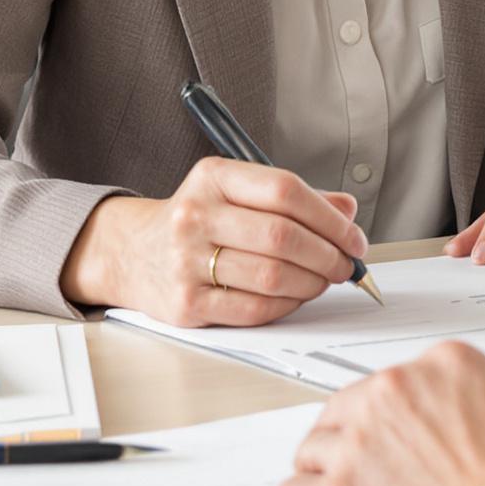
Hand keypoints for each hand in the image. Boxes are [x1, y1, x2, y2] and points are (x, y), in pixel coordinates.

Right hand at [60, 157, 367, 326]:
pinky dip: (287, 305)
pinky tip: (295, 297)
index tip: (353, 236)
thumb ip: (294, 198)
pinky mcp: (185, 304)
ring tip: (325, 280)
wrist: (131, 253)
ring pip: (272, 276)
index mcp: (214, 177)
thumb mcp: (237, 191)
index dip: (330, 217)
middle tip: (347, 264)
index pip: (285, 190)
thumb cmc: (198, 220)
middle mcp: (195, 215)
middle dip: (328, 254)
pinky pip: (254, 309)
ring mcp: (186, 261)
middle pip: (282, 236)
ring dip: (313, 283)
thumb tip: (347, 211)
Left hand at [264, 342, 484, 485]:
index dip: (400, 414)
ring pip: (313, 448)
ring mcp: (359, 439)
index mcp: (448, 366)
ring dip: (314, 470)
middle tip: (356, 464)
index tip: (400, 437)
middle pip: (349, 406)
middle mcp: (395, 389)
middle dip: (349, 435)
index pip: (404, 382)